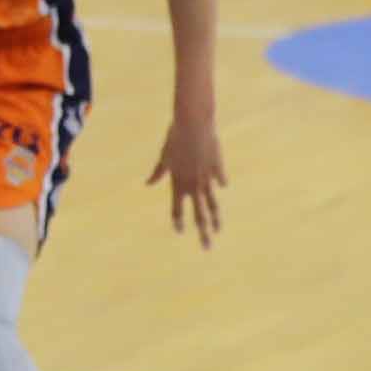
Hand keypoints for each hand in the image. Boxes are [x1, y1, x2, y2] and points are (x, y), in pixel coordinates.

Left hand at [147, 108, 226, 246]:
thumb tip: (148, 184)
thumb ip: (158, 172)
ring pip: (212, 201)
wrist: (193, 123)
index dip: (178, 220)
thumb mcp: (164, 156)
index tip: (180, 232)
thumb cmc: (174, 137)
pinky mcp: (218, 167)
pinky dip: (220, 182)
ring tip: (218, 230)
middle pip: (198, 212)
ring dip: (216, 217)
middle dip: (202, 231)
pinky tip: (222, 187)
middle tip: (207, 247)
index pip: (177, 207)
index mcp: (177, 181)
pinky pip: (219, 178)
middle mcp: (193, 183)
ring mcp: (207, 177)